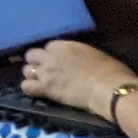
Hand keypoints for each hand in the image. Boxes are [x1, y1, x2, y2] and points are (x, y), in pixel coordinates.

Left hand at [17, 37, 135, 117]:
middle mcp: (52, 56)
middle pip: (32, 55)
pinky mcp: (46, 88)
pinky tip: (37, 92)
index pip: (48, 46)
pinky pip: (26, 87)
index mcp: (65, 45)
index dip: (51, 55)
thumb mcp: (94, 55)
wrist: (109, 88)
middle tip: (45, 71)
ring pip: (26, 70)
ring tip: (40, 83)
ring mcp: (46, 72)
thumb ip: (79, 55)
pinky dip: (29, 89)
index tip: (56, 61)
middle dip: (36, 62)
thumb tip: (79, 60)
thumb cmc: (111, 71)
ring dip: (32, 75)